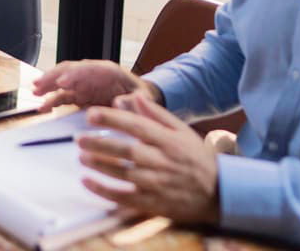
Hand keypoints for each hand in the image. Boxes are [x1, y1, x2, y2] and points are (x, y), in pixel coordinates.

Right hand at [32, 59, 160, 110]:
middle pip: (69, 70)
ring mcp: (84, 85)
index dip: (74, 75)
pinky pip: (63, 96)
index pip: (87, 69)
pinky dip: (52, 100)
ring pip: (62, 81)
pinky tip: (43, 106)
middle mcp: (92, 75)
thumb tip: (119, 103)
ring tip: (35, 91)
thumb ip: (132, 101)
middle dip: (53, 76)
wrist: (141, 101)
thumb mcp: (143, 98)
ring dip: (48, 85)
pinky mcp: (80, 96)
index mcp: (108, 71)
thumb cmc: (142, 97)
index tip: (62, 83)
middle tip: (40, 85)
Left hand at [76, 91, 219, 224]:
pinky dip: (104, 191)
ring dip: (100, 165)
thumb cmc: (197, 158)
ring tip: (81, 157)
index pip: (136, 126)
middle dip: (100, 143)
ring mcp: (158, 184)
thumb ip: (155, 113)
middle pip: (127, 150)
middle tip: (79, 138)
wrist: (220, 192)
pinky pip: (125, 197)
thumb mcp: (181, 131)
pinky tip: (88, 182)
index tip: (90, 114)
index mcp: (169, 141)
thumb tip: (131, 96)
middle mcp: (163, 161)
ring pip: (124, 174)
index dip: (112, 119)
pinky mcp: (154, 203)